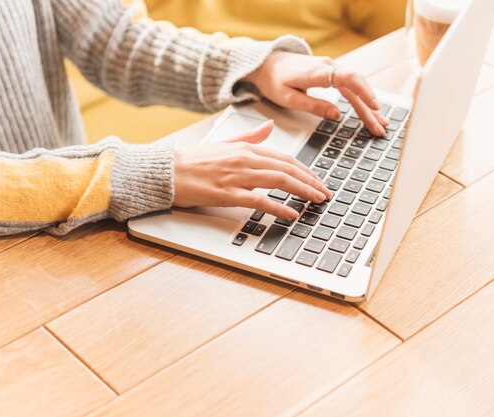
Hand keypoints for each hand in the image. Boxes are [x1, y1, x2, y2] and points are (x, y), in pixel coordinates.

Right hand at [173, 120, 331, 218]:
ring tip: (317, 200)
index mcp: (246, 148)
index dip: (305, 170)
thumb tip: (270, 126)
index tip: (318, 180)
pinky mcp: (228, 194)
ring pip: (279, 181)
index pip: (284, 158)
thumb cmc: (194, 160)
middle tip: (325, 192)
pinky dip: (278, 207)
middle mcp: (245, 159)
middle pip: (287, 169)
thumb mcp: (225, 143)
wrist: (168, 171)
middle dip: (311, 181)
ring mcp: (237, 176)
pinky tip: (291, 214)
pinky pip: (259, 201)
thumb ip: (250, 136)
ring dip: (302, 191)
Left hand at [243, 51, 388, 135]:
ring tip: (379, 125)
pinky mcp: (331, 73)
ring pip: (355, 88)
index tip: (374, 107)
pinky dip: (361, 101)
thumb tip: (336, 114)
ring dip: (368, 107)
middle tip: (379, 128)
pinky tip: (370, 113)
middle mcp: (328, 66)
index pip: (347, 78)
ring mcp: (331, 69)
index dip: (363, 92)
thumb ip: (312, 106)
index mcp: (316, 72)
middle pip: (356, 86)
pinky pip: (350, 87)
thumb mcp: (288, 98)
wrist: (267, 63)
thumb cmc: (274, 80)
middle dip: (369, 108)